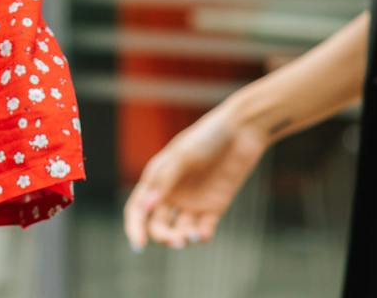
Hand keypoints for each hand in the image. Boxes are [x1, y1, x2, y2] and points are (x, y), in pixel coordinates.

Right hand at [123, 107, 268, 250]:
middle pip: (158, 224)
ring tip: (191, 237)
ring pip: (180, 229)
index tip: (139, 246)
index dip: (135, 228)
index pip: (138, 209)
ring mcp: (193, 201)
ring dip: (183, 237)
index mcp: (157, 178)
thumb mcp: (182, 155)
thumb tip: (145, 207)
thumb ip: (164, 180)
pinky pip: (204, 227)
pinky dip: (201, 235)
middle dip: (164, 236)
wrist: (242, 131)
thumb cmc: (207, 137)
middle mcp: (172, 192)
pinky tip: (202, 234)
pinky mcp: (214, 206)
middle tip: (176, 241)